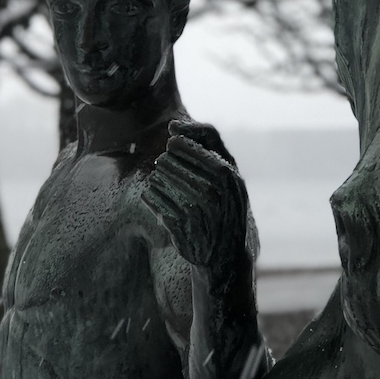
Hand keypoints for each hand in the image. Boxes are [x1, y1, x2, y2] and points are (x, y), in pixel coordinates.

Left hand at [141, 120, 249, 269]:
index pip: (189, 147)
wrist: (226, 253)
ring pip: (159, 181)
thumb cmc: (225, 202)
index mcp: (226, 176)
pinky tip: (155, 196)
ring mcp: (197, 213)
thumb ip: (207, 141)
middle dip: (165, 163)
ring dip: (157, 179)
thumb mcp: (228, 170)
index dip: (178, 145)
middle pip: (169, 163)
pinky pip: (154, 203)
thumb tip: (173, 126)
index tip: (173, 145)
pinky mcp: (181, 230)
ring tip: (162, 181)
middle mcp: (213, 194)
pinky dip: (151, 197)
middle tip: (166, 166)